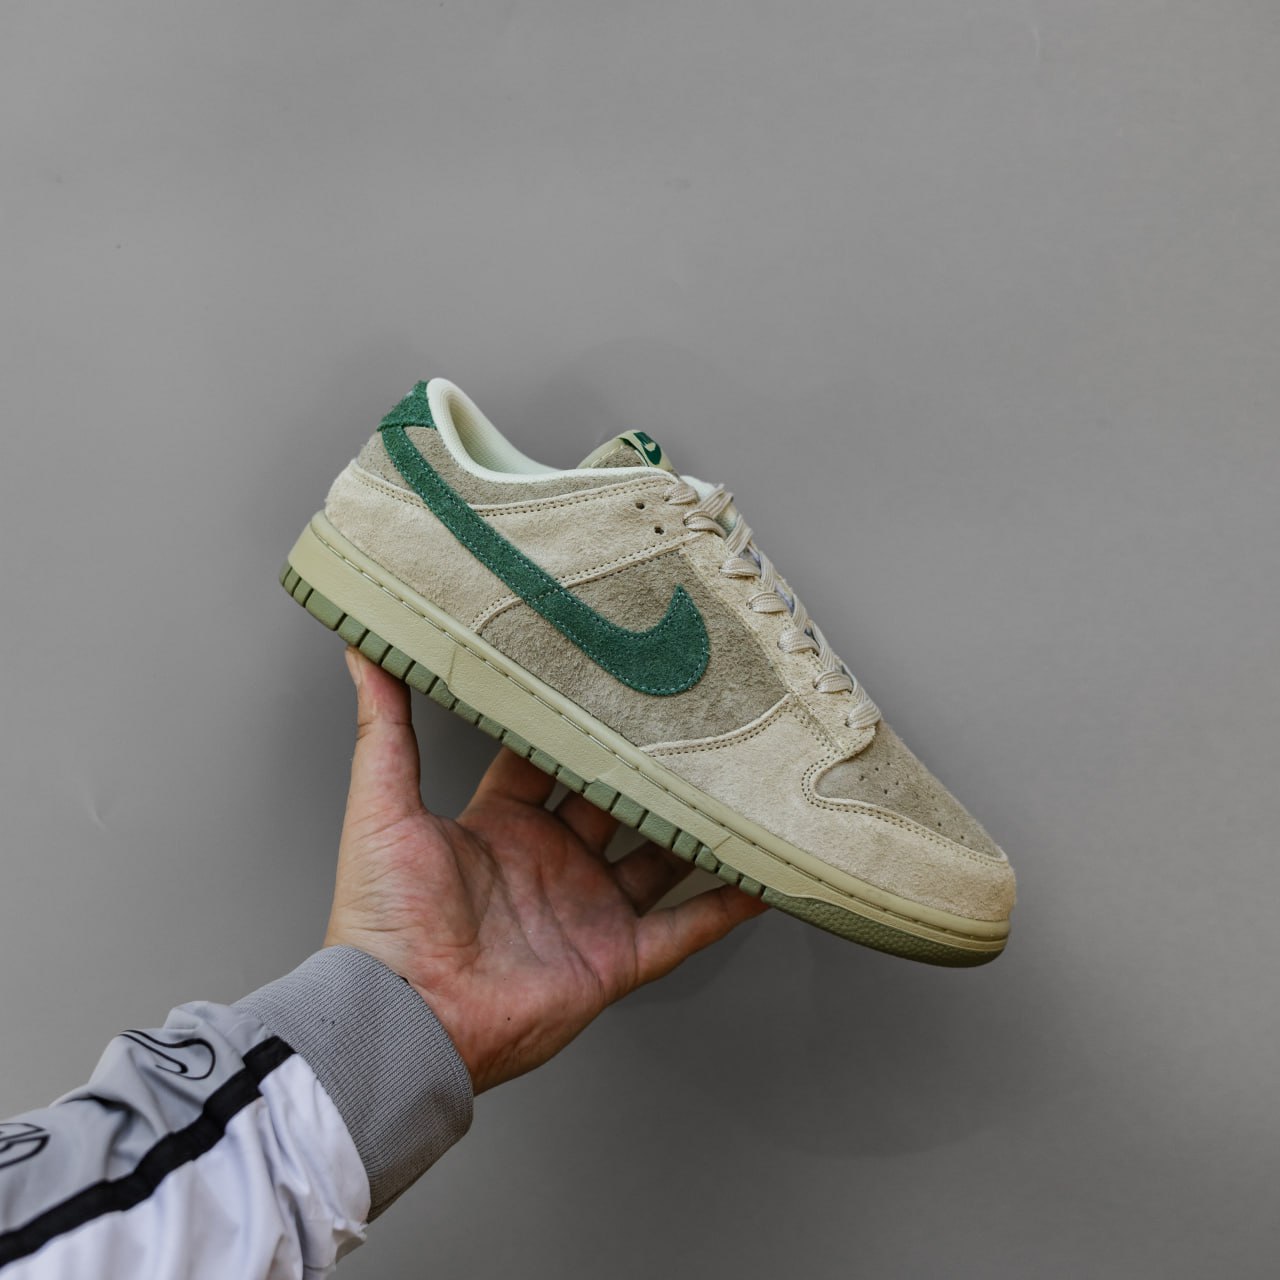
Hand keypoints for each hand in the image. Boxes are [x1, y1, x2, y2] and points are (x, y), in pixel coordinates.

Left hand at [325, 648, 767, 1093]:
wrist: (404, 1018)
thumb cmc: (383, 918)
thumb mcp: (382, 806)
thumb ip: (383, 727)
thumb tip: (362, 646)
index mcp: (500, 824)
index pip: (547, 759)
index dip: (575, 722)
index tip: (609, 678)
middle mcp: (551, 862)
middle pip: (613, 801)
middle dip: (646, 763)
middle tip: (686, 715)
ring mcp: (588, 910)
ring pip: (660, 857)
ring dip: (694, 825)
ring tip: (735, 779)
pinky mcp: (615, 958)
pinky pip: (684, 929)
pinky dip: (726, 905)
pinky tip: (762, 874)